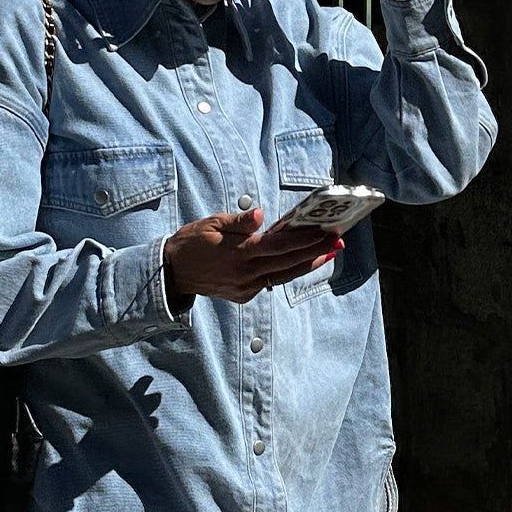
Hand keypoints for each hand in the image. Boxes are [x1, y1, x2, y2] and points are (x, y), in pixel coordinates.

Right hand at [164, 209, 343, 306]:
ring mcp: (246, 287)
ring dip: (308, 264)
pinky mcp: (244, 296)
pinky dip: (287, 271)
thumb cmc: (193, 241)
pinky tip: (301, 261)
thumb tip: (260, 215)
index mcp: (240, 251)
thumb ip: (239, 221)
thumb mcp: (211, 223)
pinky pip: (270, 282)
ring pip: (284, 275)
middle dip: (316, 251)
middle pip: (289, 262)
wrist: (173, 272)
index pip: (280, 245)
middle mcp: (246, 272)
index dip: (305, 239)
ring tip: (329, 252)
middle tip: (338, 240)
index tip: (325, 231)